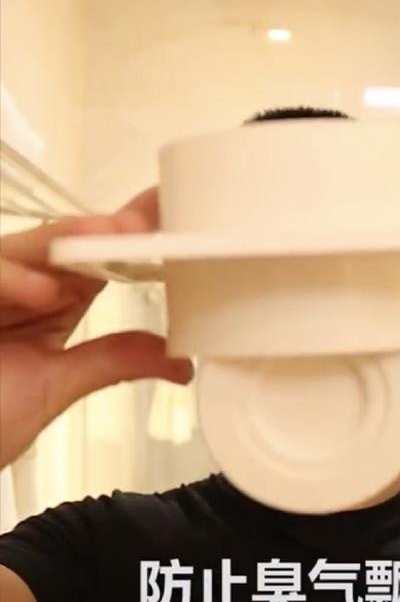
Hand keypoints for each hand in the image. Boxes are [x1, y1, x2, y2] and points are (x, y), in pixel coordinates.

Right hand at [0, 187, 191, 467]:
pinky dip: (11, 278)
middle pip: (62, 243)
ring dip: (64, 242)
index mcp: (50, 296)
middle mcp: (18, 283)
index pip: (96, 255)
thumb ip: (113, 362)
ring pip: (21, 248)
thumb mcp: (56, 387)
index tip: (171, 214)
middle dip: (104, 228)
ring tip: (107, 239)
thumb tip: (180, 364)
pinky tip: (44, 292)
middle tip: (144, 224)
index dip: (133, 234)